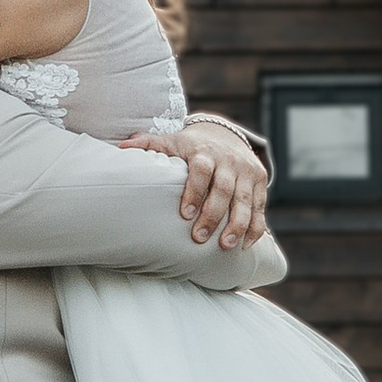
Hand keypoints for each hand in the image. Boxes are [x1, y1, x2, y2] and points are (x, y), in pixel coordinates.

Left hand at [125, 116, 268, 248]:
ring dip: (237, 225)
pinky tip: (245, 245)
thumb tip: (121, 147)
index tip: (184, 214)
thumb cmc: (191, 146)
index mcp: (204, 152)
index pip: (201, 171)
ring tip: (225, 246)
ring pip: (245, 200)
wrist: (227, 135)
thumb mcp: (172, 142)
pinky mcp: (260, 182)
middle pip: (224, 189)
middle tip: (199, 238)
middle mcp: (228, 161)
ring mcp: (246, 172)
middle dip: (213, 215)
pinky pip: (260, 207)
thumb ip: (148, 144)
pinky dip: (256, 227)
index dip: (194, 191)